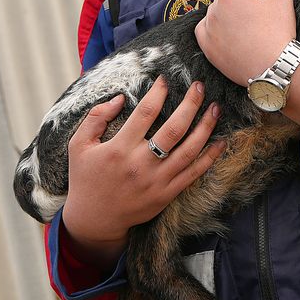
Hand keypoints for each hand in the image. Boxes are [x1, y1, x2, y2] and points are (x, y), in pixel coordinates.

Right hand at [61, 77, 224, 267]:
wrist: (94, 220)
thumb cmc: (86, 178)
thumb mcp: (79, 146)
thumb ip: (95, 118)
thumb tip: (121, 97)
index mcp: (119, 149)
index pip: (145, 113)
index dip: (158, 93)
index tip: (166, 80)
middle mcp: (140, 164)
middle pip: (174, 129)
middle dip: (191, 104)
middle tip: (200, 86)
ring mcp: (157, 181)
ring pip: (189, 150)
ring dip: (206, 127)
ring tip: (215, 108)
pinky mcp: (167, 194)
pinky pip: (194, 173)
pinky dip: (210, 157)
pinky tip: (220, 142)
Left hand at [195, 0, 296, 85]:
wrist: (274, 67)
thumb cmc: (278, 33)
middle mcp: (214, 10)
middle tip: (260, 0)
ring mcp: (209, 30)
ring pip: (217, 12)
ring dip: (229, 10)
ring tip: (245, 17)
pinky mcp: (208, 48)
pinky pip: (206, 31)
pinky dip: (214, 27)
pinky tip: (226, 29)